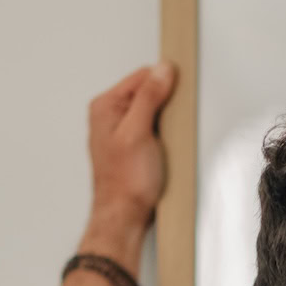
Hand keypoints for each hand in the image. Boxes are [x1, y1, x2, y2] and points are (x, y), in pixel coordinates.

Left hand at [83, 63, 176, 257]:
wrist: (125, 215)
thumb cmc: (126, 182)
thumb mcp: (138, 132)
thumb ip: (149, 98)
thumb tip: (162, 71)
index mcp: (106, 106)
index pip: (142, 76)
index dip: (164, 83)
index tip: (179, 94)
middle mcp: (111, 115)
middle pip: (148, 92)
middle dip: (166, 105)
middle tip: (168, 127)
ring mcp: (122, 130)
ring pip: (154, 111)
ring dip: (168, 122)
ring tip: (166, 141)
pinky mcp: (135, 145)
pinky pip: (155, 128)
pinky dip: (166, 134)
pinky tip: (166, 148)